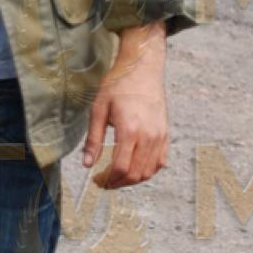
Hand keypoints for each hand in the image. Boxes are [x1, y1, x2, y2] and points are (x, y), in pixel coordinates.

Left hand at [80, 22, 168, 189]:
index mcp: (129, 129)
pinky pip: (160, 162)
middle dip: (118, 183)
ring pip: (148, 171)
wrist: (143, 69)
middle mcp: (148, 136)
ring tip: (117, 177)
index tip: (96, 180)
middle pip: (135, 173)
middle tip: (104, 181)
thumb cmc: (119, 85)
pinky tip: (134, 168)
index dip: (107, 179)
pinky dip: (147, 171)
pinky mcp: (165, 134)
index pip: (120, 167)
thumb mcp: (98, 108)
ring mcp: (159, 136)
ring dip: (132, 179)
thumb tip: (87, 164)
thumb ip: (93, 139)